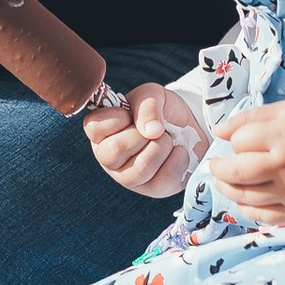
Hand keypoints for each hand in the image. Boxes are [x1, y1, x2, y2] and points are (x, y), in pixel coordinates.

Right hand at [86, 78, 198, 200]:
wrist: (190, 127)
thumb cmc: (161, 111)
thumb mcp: (153, 95)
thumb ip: (147, 105)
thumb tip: (151, 130)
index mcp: (101, 133)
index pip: (93, 127)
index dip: (117, 118)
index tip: (131, 114)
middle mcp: (109, 158)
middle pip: (115, 150)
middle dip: (142, 134)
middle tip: (153, 129)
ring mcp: (129, 177)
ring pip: (141, 168)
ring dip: (162, 147)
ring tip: (167, 139)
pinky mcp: (152, 189)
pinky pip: (164, 178)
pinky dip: (178, 159)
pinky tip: (178, 151)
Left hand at [210, 100, 284, 227]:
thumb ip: (250, 118)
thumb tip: (218, 131)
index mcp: (284, 137)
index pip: (240, 142)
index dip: (235, 140)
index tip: (241, 141)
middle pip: (236, 173)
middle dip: (218, 169)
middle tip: (216, 166)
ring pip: (244, 196)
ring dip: (227, 188)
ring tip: (224, 181)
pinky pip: (261, 216)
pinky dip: (245, 208)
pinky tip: (242, 199)